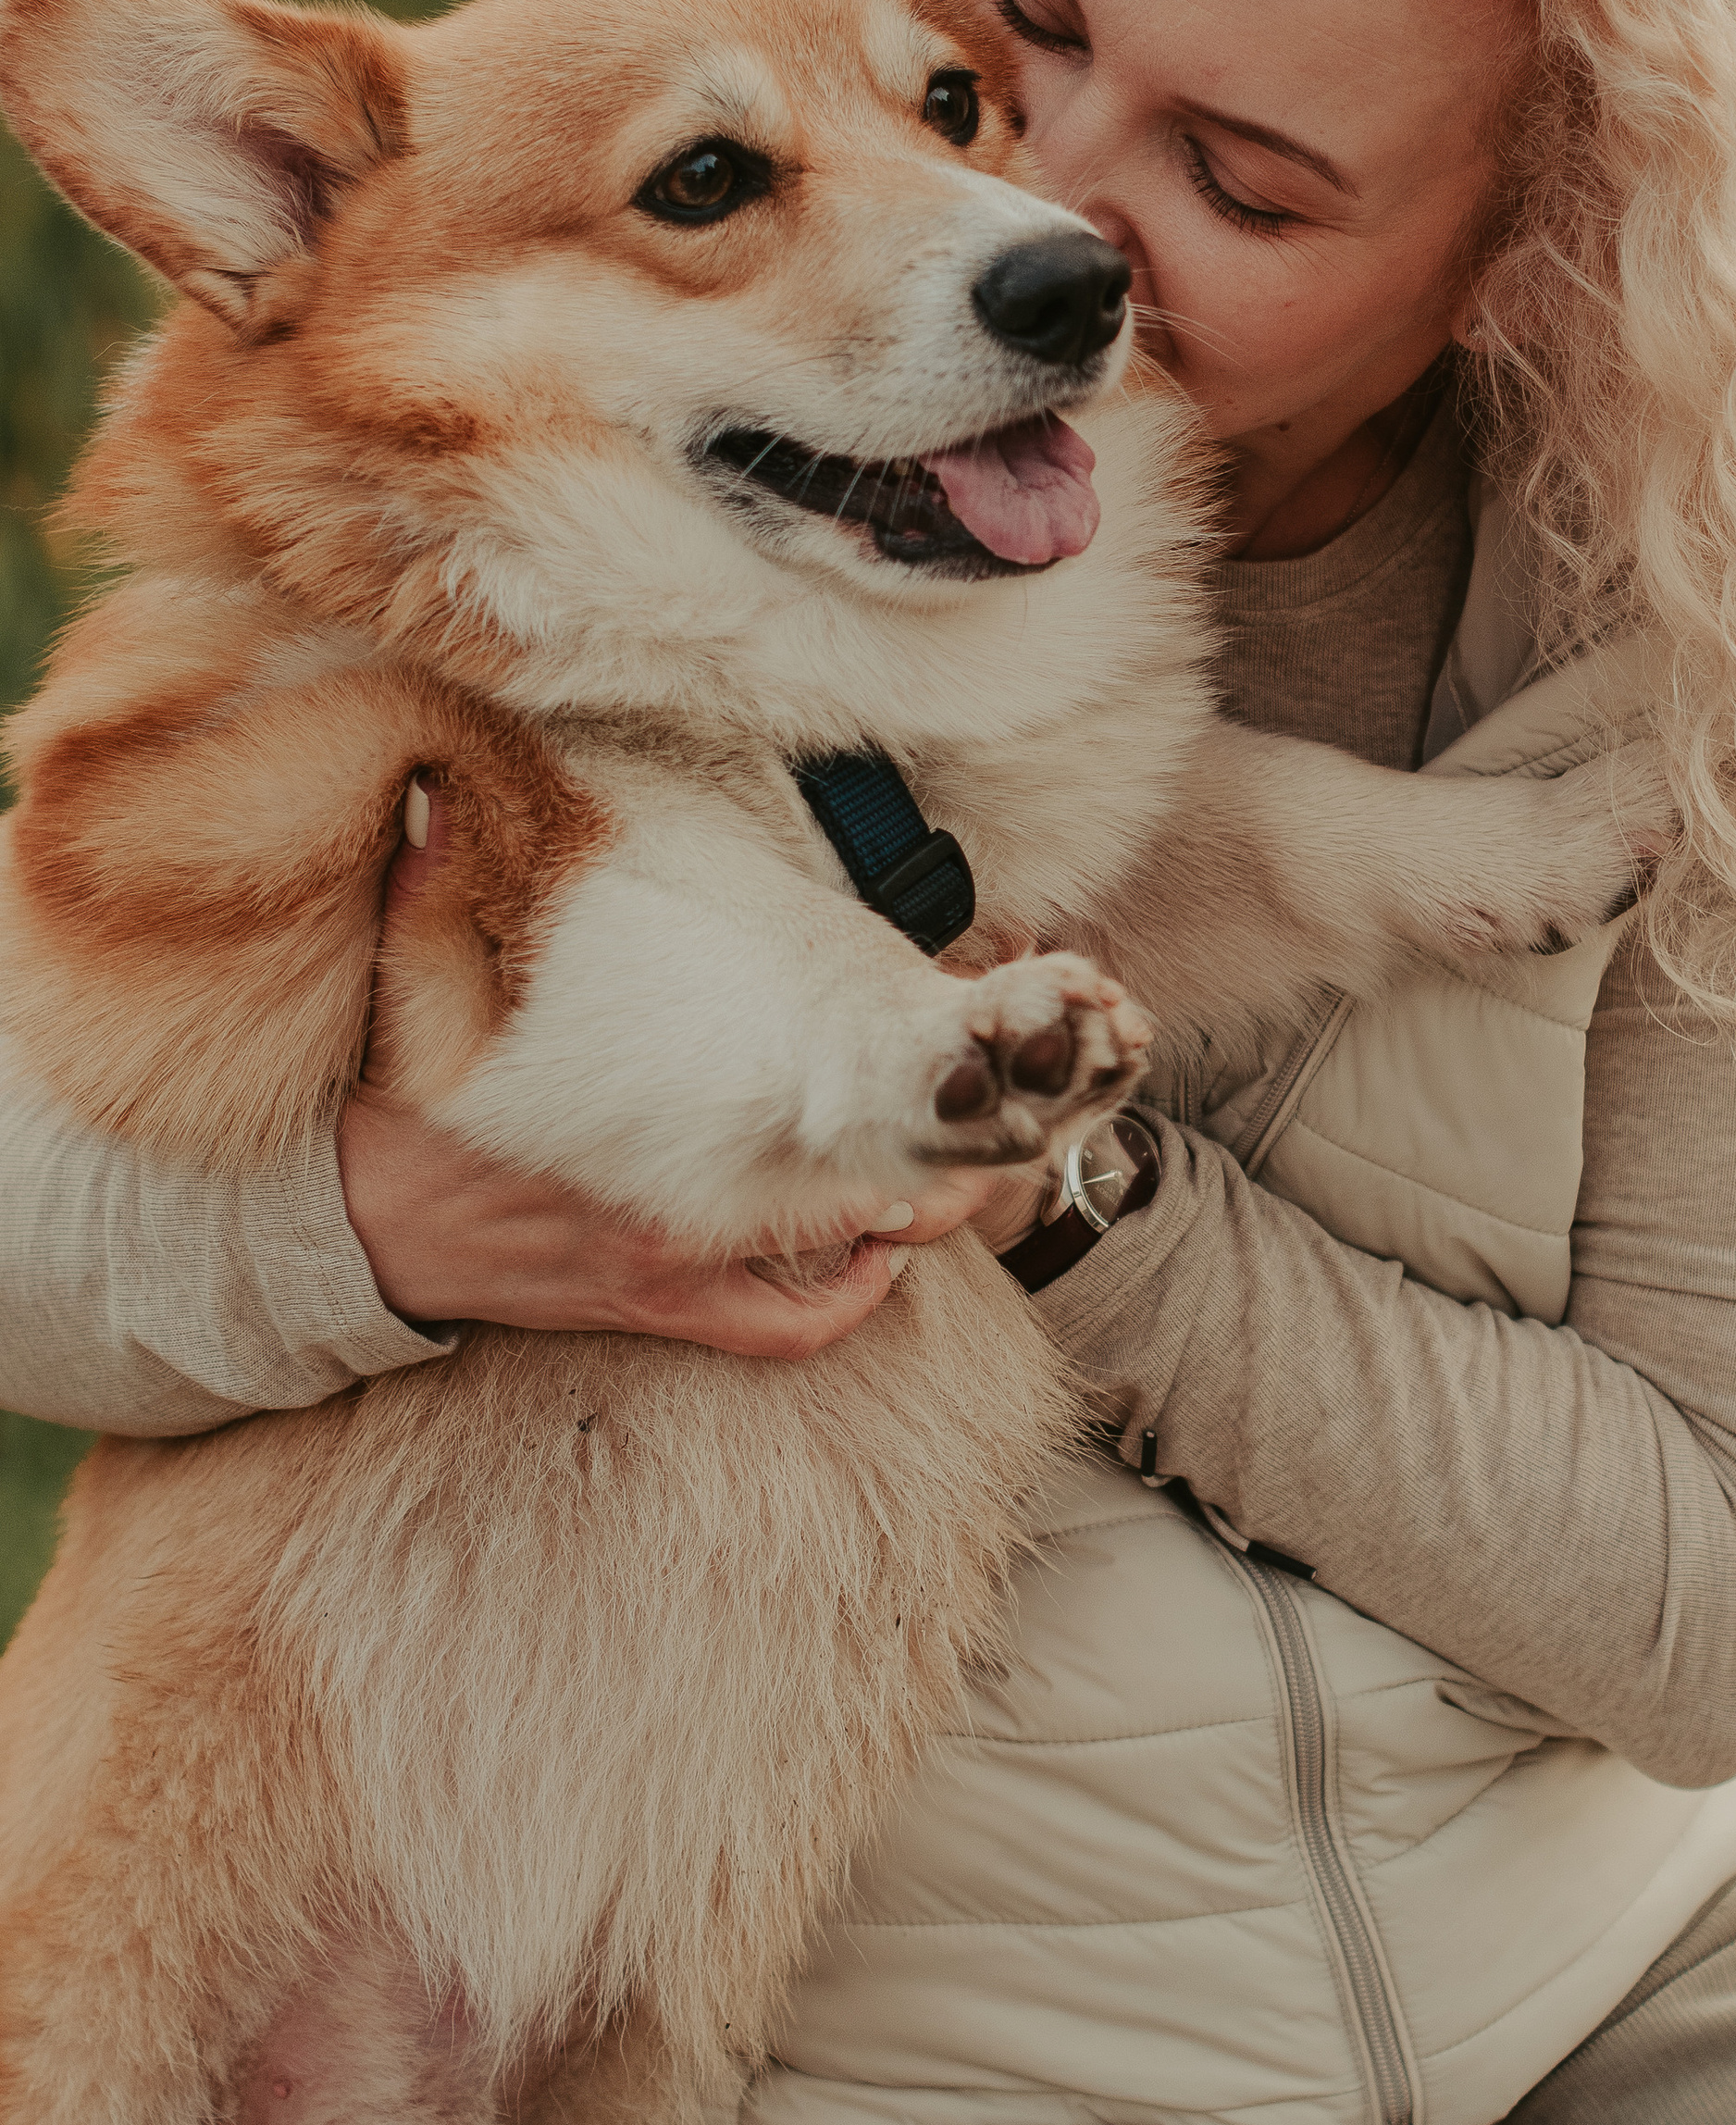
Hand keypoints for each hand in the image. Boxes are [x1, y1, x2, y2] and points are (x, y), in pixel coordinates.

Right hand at [338, 777, 1050, 1358]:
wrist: (348, 1235)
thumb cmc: (401, 1106)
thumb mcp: (416, 986)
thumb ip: (443, 887)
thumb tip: (444, 794)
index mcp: (648, 1120)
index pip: (810, 1091)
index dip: (899, 1065)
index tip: (949, 1027)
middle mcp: (681, 1204)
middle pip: (860, 1180)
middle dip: (941, 1144)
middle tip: (999, 1108)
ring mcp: (677, 1266)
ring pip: (840, 1257)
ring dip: (911, 1222)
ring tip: (966, 1178)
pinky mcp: (659, 1309)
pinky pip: (778, 1331)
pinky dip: (838, 1304)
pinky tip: (873, 1264)